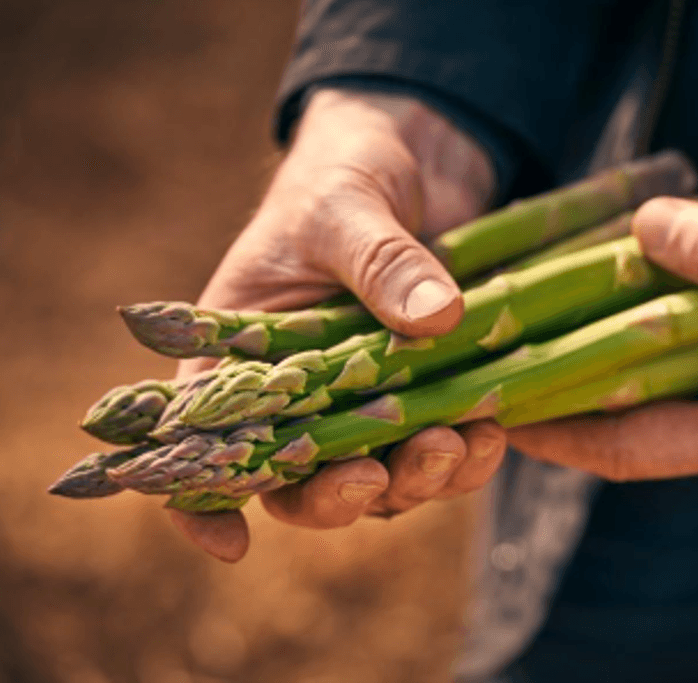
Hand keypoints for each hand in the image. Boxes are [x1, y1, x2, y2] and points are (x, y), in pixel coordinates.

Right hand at [169, 88, 506, 561]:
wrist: (411, 154)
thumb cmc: (344, 171)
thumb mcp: (346, 205)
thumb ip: (380, 260)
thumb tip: (437, 318)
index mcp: (242, 352)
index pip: (203, 441)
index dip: (205, 503)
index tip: (235, 544)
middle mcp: (300, 391)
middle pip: (302, 481)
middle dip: (341, 495)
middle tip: (382, 474)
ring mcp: (367, 397)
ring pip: (381, 475)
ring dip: (418, 479)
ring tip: (463, 445)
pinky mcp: (428, 388)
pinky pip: (441, 442)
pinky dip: (466, 450)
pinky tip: (495, 429)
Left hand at [507, 197, 697, 493]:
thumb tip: (642, 226)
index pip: (627, 452)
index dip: (557, 436)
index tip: (495, 415)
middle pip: (643, 429)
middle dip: (577, 399)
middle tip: (512, 366)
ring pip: (678, 398)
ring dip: (624, 366)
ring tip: (563, 329)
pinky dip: (674, 345)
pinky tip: (651, 303)